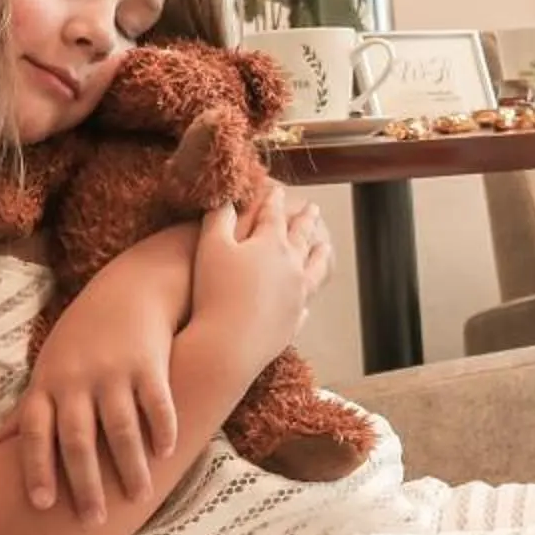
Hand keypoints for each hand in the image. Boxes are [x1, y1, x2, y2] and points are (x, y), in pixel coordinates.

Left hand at [0, 275, 178, 523]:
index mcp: (48, 385)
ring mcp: (113, 371)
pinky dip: (161, 428)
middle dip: (84, 483)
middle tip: (92, 521)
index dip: (36, 468)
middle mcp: (76, 380)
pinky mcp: (148, 363)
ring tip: (138, 497)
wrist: (129, 289)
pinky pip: (156, 402)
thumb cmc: (82, 338)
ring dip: (129, 466)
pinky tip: (166, 453)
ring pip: (120, 427)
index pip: (36, 433)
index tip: (41, 505)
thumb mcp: (47, 369)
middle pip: (78, 439)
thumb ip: (26, 411)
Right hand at [192, 187, 315, 362]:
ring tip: (325, 246)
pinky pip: (304, 303)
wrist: (228, 343)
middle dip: (306, 220)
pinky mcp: (294, 321)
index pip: (274, 215)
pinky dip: (307, 294)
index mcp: (271, 244)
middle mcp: (291, 266)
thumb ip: (219, 219)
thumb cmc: (215, 291)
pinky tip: (306, 296)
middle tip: (313, 209)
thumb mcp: (209, 247)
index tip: (279, 191)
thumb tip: (226, 201)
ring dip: (320, 255)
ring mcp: (297, 295)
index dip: (274, 201)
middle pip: (302, 237)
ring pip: (315, 268)